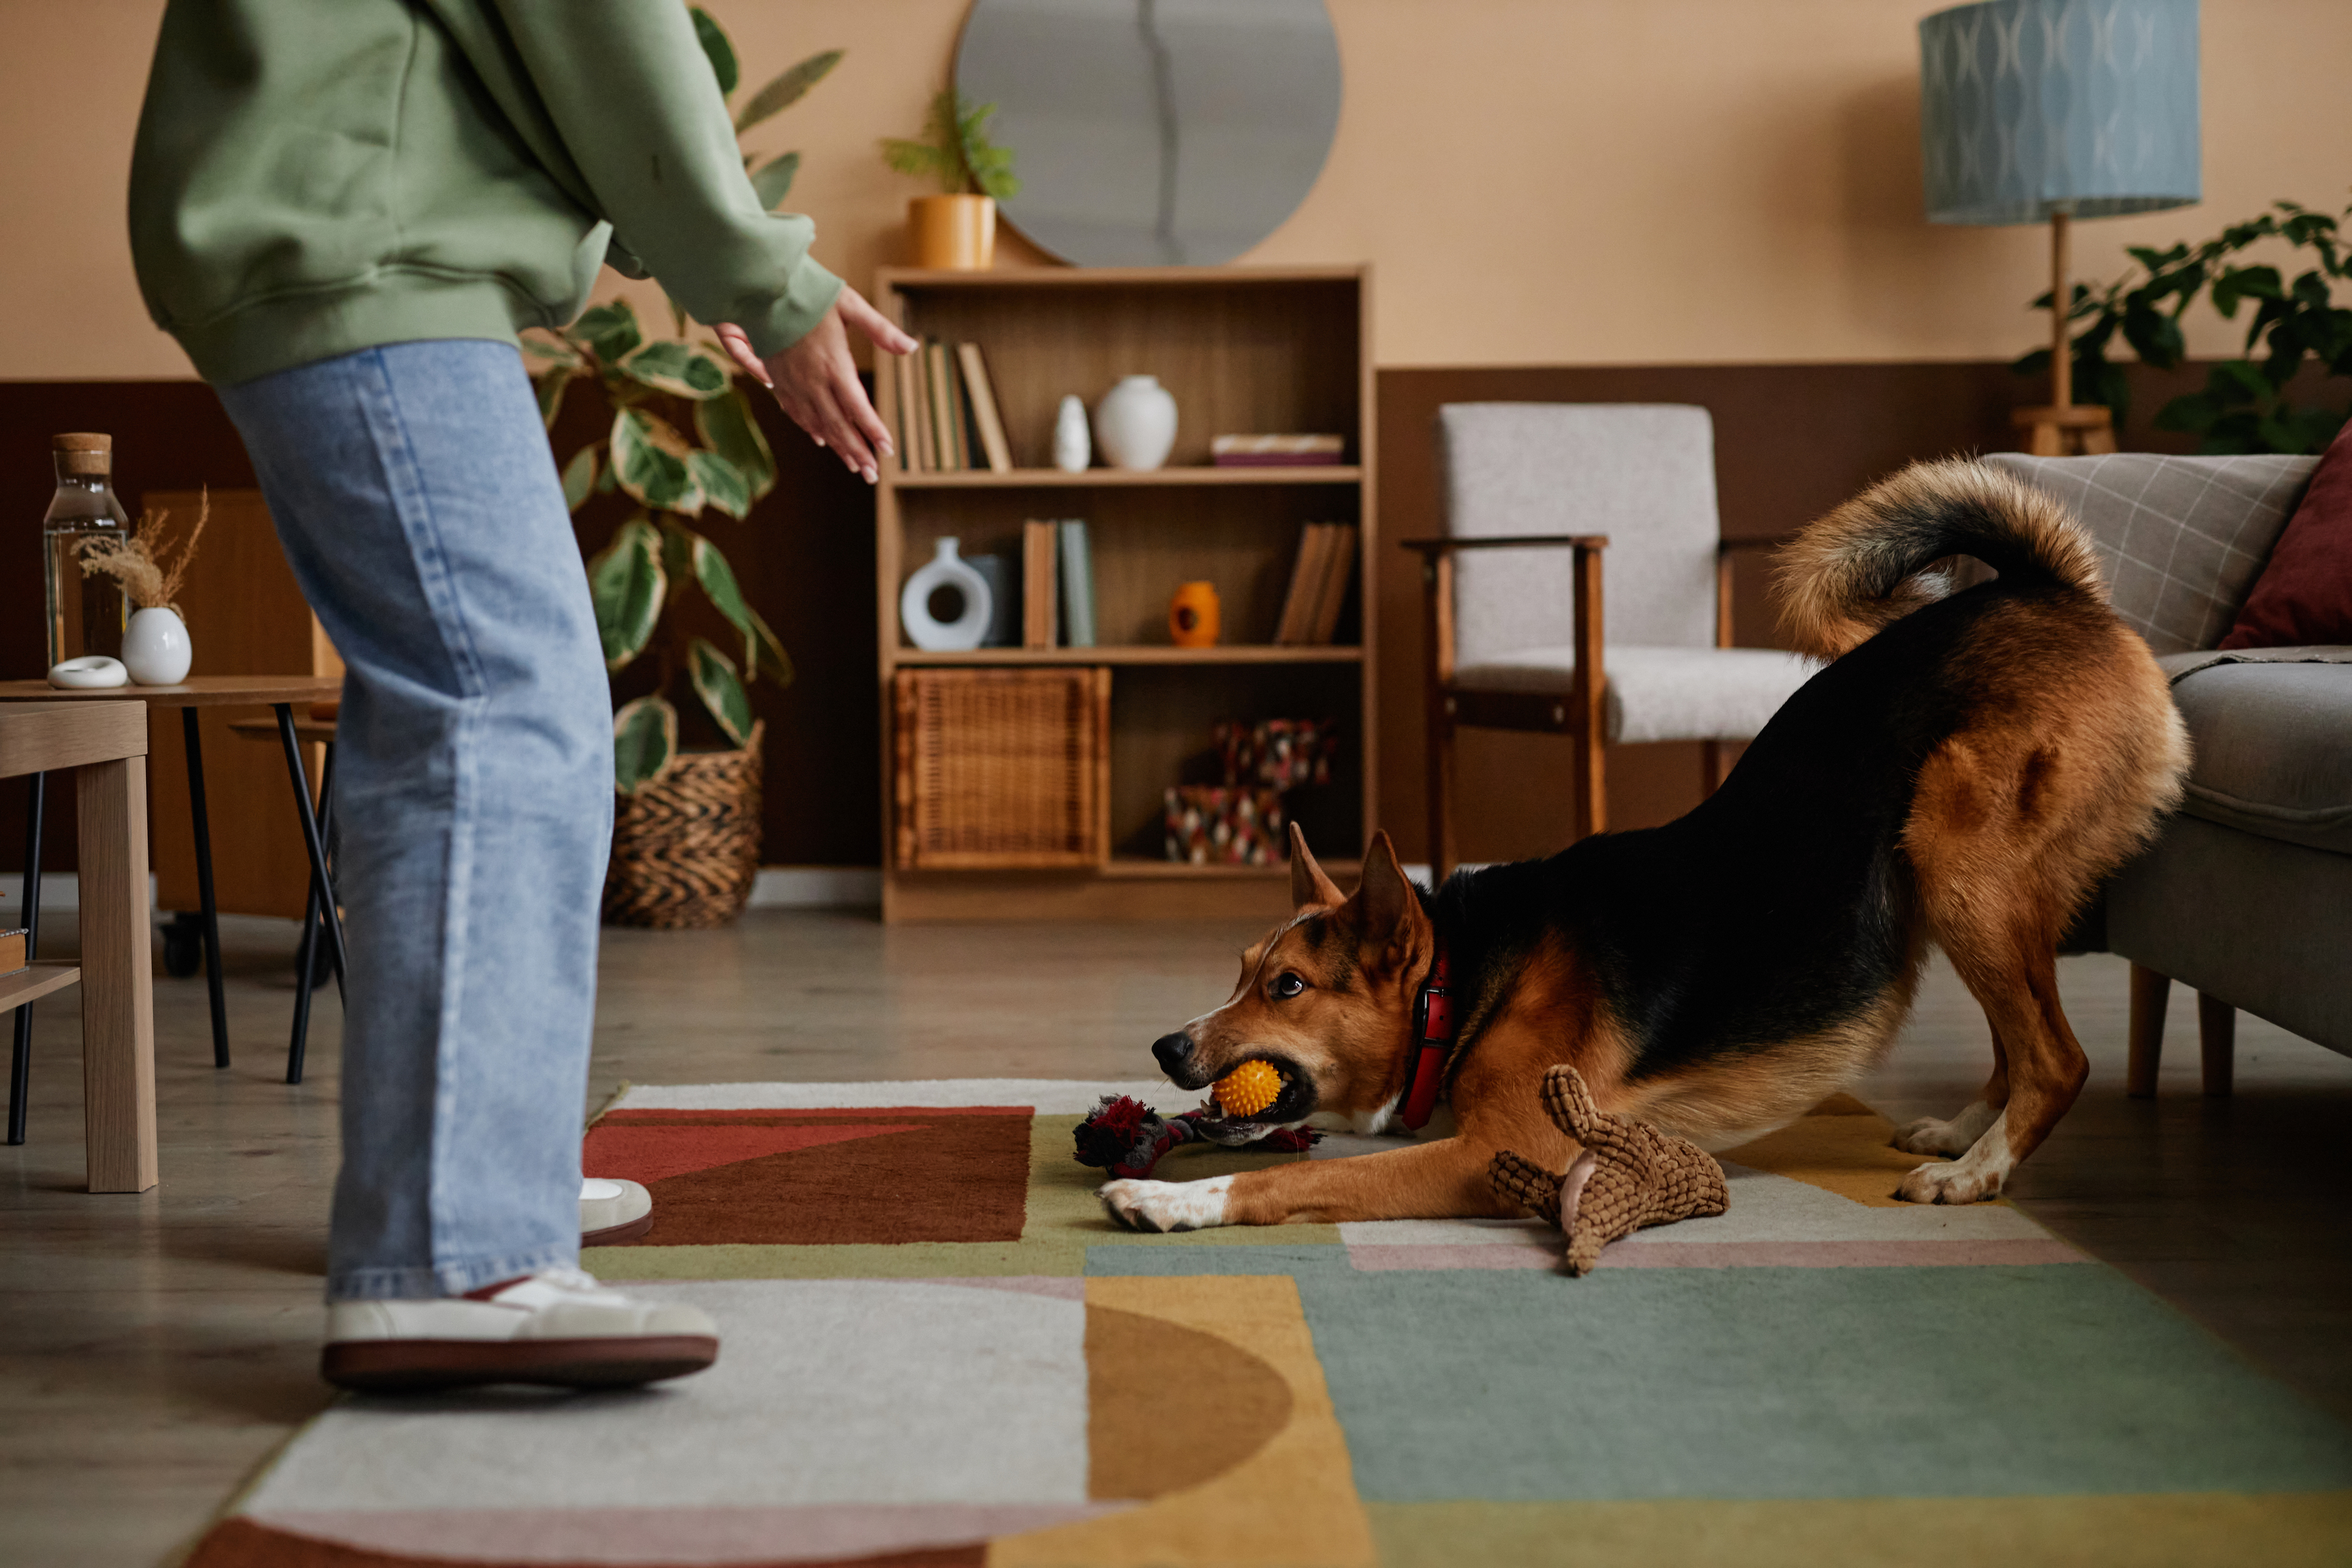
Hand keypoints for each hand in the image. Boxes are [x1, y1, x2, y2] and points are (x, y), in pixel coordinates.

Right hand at [717, 285, 916, 483]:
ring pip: (818, 424)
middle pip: (839, 425)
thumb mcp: (850, 305)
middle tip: (872, 474)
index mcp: (834, 365)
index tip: (888, 450)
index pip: (858, 407)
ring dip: (838, 448)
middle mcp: (814, 381)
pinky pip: (796, 414)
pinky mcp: (779, 381)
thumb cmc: (810, 294)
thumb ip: (881, 329)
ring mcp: (794, 384)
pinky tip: (823, 441)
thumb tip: (912, 346)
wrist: (762, 291)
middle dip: (857, 452)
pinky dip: (811, 430)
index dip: (873, 430)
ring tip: (855, 468)